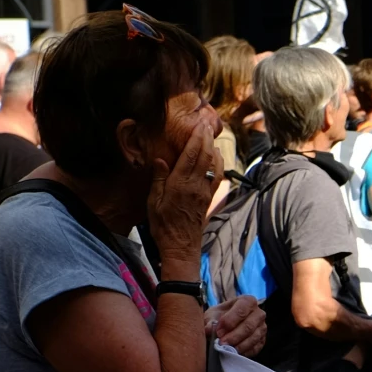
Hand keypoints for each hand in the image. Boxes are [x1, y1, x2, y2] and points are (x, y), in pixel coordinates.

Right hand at [148, 119, 219, 259]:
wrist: (181, 247)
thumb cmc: (162, 225)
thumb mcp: (153, 202)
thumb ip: (158, 179)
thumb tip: (160, 159)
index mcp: (180, 184)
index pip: (191, 156)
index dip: (197, 139)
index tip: (200, 125)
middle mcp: (195, 186)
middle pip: (205, 157)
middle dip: (207, 139)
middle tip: (207, 124)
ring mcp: (204, 193)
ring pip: (214, 166)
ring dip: (214, 150)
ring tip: (211, 137)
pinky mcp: (208, 199)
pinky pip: (216, 178)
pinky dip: (218, 165)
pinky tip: (216, 158)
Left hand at [207, 294, 265, 356]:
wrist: (226, 325)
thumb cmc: (220, 317)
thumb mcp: (212, 315)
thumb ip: (210, 321)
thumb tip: (209, 329)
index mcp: (247, 301)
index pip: (241, 310)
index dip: (229, 321)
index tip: (218, 331)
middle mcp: (259, 313)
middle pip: (248, 326)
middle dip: (234, 336)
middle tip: (221, 343)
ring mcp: (262, 328)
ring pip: (253, 338)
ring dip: (238, 345)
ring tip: (226, 349)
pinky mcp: (262, 341)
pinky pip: (255, 348)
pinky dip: (243, 352)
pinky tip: (233, 353)